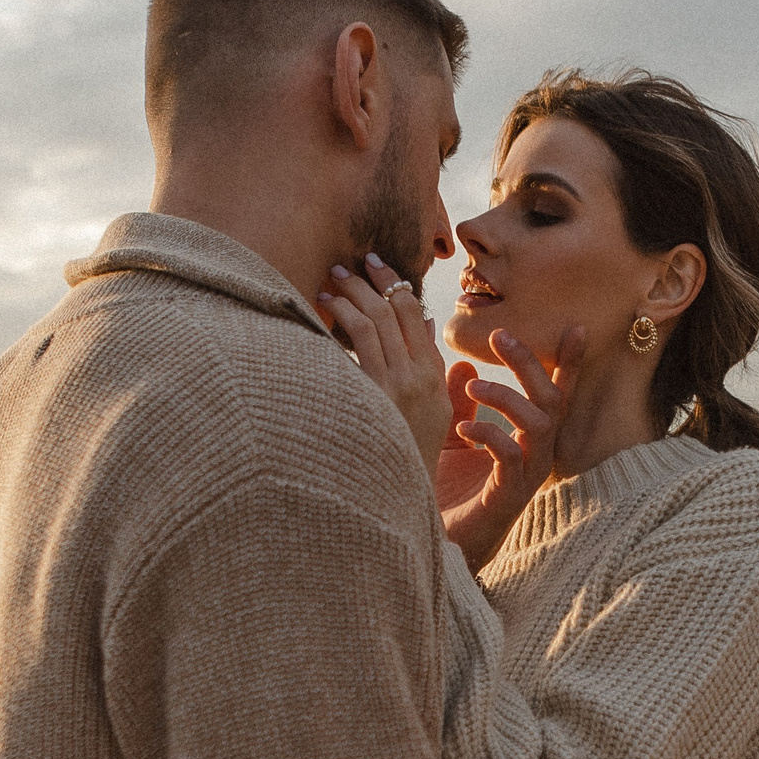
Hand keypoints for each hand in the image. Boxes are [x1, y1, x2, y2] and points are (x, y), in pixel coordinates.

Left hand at [320, 252, 453, 464]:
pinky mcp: (373, 394)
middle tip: (348, 264)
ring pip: (374, 320)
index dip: (395, 285)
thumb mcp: (435, 413)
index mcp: (434, 377)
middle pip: (395, 311)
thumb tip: (423, 327)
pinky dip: (341, 317)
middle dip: (370, 280)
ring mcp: (397, 385)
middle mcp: (419, 377)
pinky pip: (357, 341)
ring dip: (350, 293)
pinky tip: (324, 309)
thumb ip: (432, 369)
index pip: (416, 317)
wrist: (400, 494)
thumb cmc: (409, 455)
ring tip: (331, 280)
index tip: (377, 267)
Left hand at [439, 326, 580, 573]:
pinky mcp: (508, 497)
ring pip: (539, 425)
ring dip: (507, 397)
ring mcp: (526, 477)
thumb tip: (462, 365)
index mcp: (527, 440)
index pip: (555, 394)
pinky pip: (512, 457)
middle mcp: (536, 456)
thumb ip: (461, 405)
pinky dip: (489, 434)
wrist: (432, 541)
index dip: (569, 363)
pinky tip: (464, 428)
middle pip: (551, 400)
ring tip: (472, 385)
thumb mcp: (451, 438)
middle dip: (529, 365)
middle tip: (500, 336)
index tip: (576, 327)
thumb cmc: (446, 493)